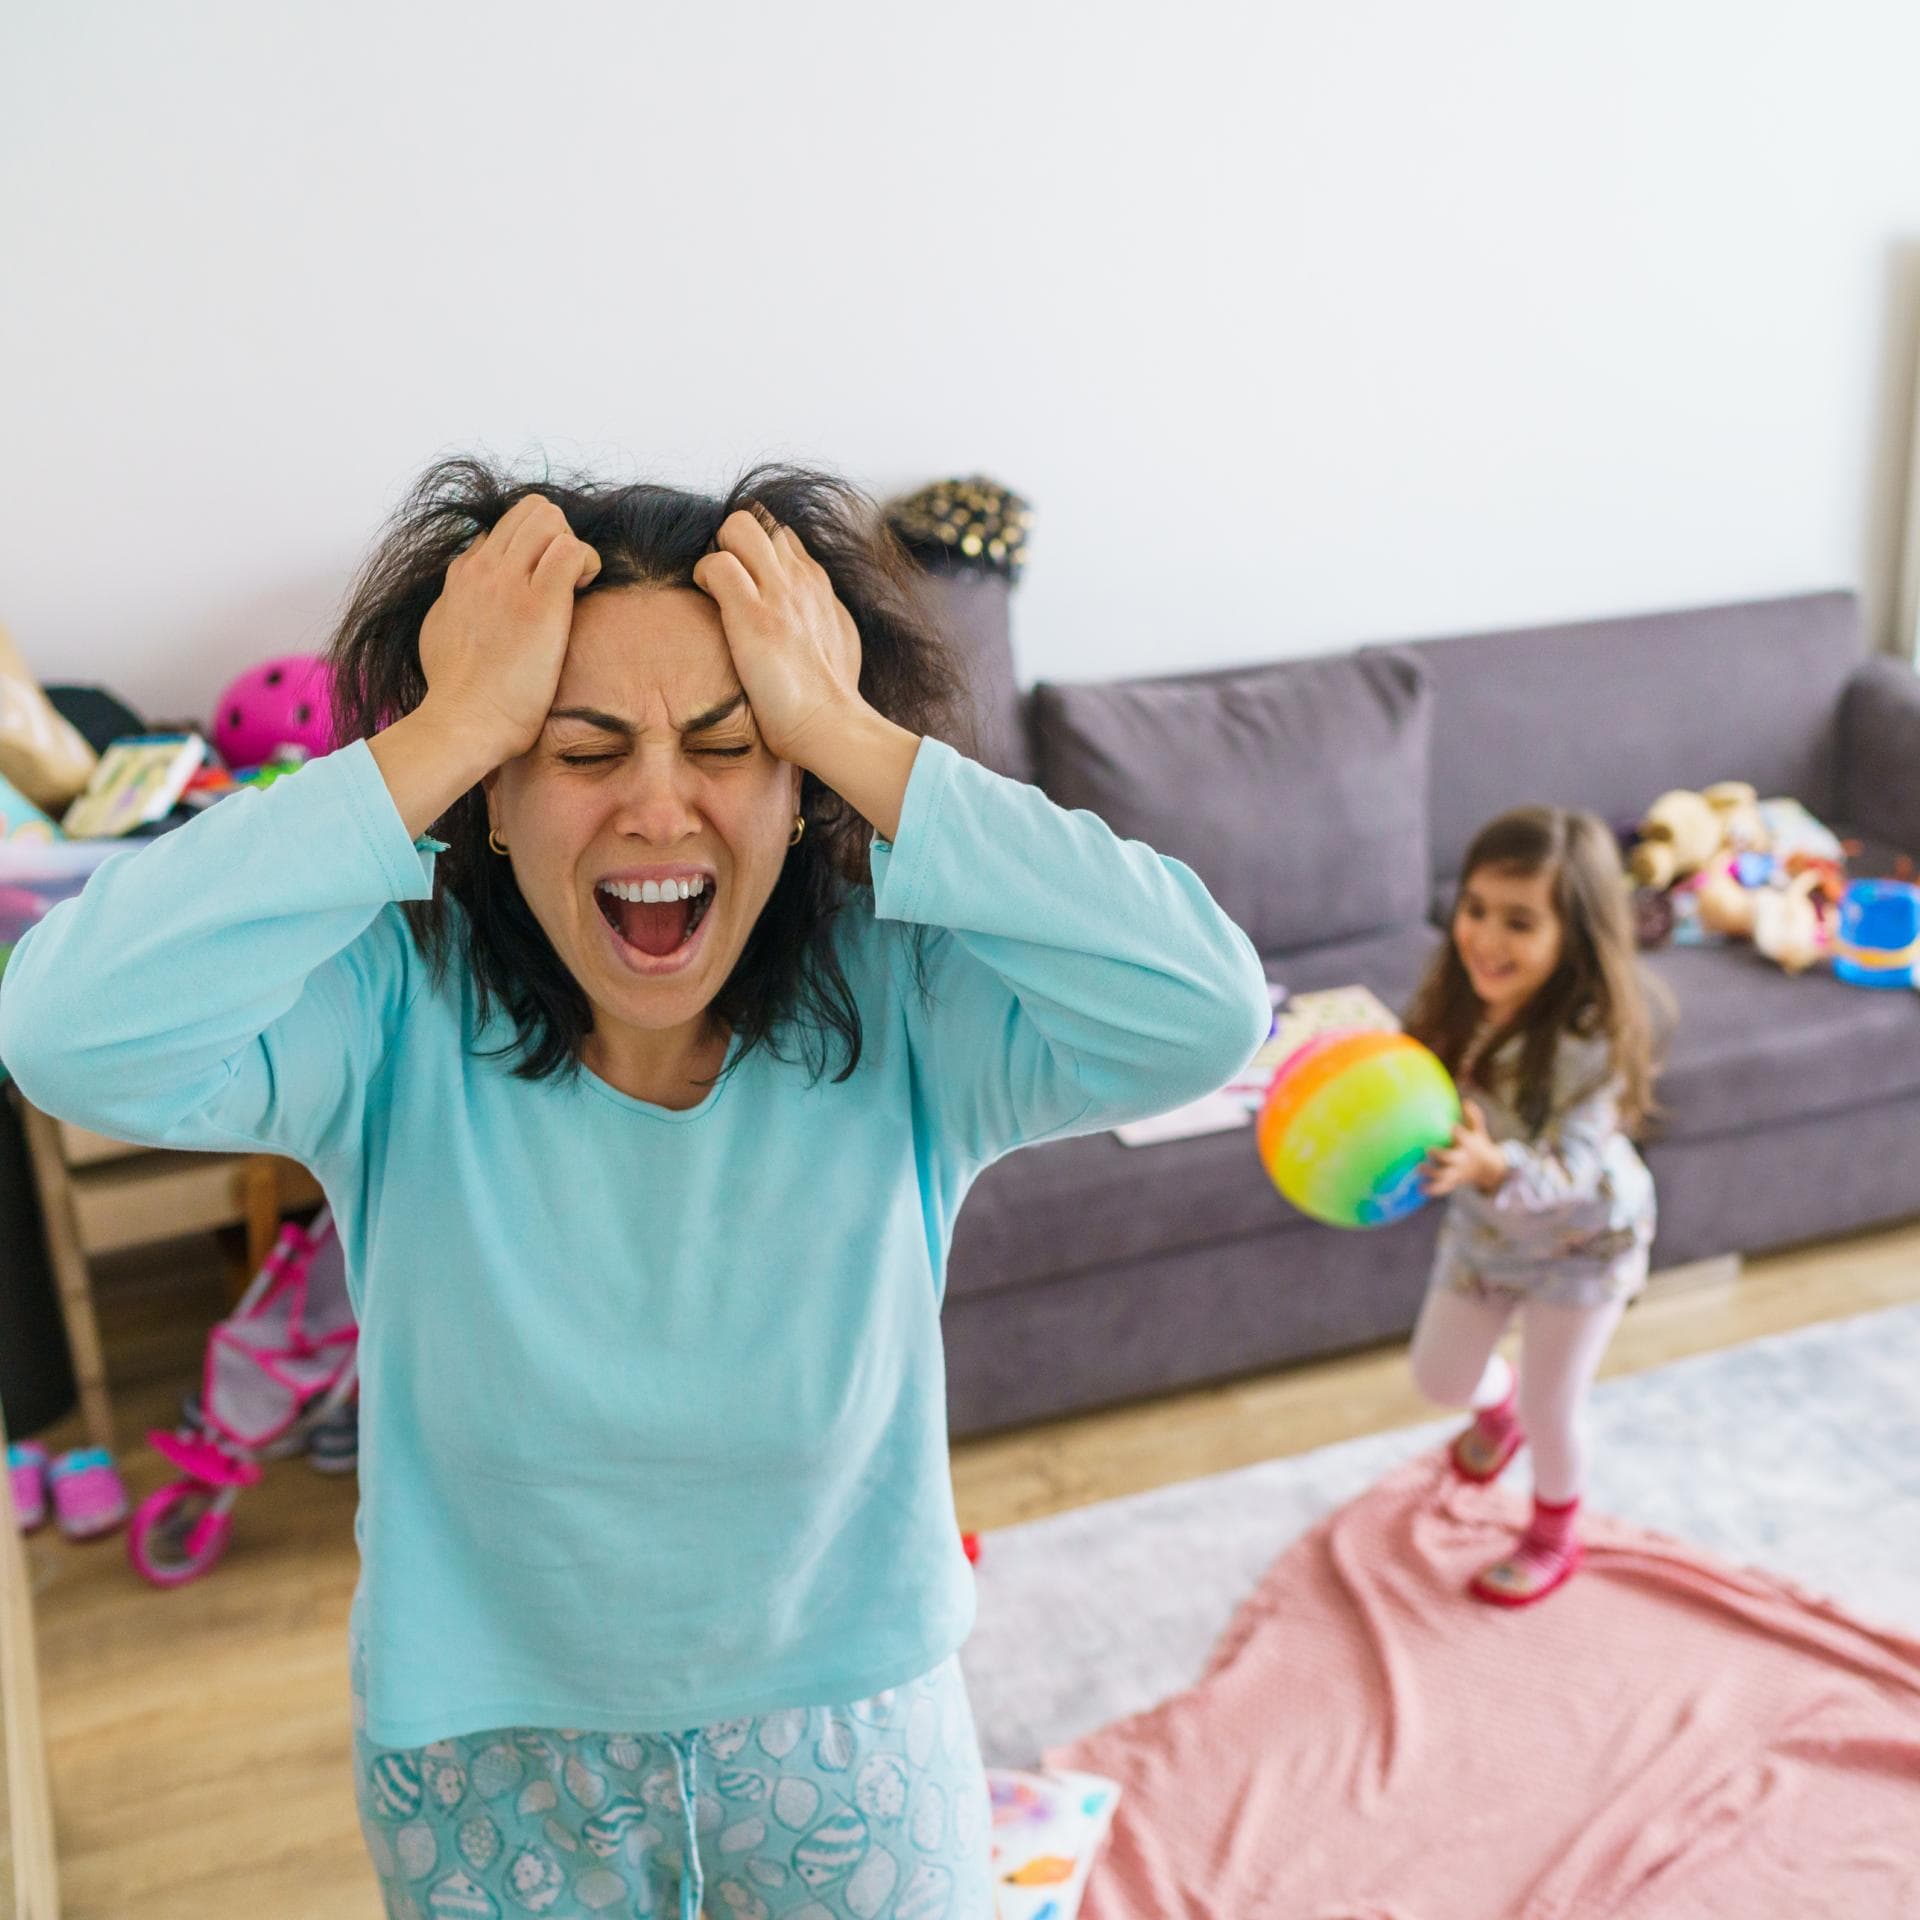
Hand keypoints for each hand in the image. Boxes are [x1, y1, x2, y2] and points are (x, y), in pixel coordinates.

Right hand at [416, 495, 600, 765]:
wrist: (462, 721)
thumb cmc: (456, 693)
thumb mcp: (442, 632)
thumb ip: (458, 605)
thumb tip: (466, 597)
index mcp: (462, 575)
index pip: (505, 530)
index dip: (533, 550)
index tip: (541, 584)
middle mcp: (484, 568)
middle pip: (530, 510)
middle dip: (558, 534)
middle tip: (565, 579)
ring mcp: (509, 582)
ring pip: (549, 516)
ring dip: (573, 545)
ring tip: (574, 586)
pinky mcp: (539, 605)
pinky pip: (571, 549)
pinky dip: (586, 562)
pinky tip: (583, 592)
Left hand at [692, 508, 863, 767]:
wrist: (831, 725)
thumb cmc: (831, 696)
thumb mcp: (837, 638)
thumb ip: (821, 611)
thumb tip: (811, 608)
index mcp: (818, 583)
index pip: (781, 535)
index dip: (756, 550)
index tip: (746, 580)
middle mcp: (800, 578)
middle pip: (759, 517)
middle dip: (733, 539)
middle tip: (725, 581)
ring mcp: (778, 592)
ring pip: (738, 526)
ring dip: (718, 551)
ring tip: (716, 593)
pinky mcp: (753, 615)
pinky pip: (716, 564)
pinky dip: (704, 578)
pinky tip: (709, 608)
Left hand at [1424, 1100, 1509, 1197]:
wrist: (1489, 1169)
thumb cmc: (1478, 1144)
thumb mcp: (1478, 1131)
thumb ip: (1473, 1117)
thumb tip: (1466, 1101)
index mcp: (1468, 1145)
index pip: (1464, 1138)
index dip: (1459, 1133)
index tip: (1451, 1127)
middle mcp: (1462, 1160)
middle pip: (1451, 1159)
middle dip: (1440, 1155)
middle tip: (1427, 1149)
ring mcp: (1458, 1172)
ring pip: (1444, 1175)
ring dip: (1432, 1173)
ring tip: (1418, 1168)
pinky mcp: (1454, 1182)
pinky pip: (1443, 1187)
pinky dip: (1433, 1189)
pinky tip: (1420, 1188)